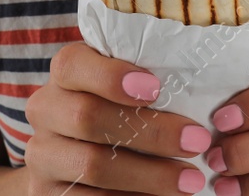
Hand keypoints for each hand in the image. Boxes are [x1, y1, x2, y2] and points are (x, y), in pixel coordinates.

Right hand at [25, 41, 214, 195]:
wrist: (75, 157)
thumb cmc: (119, 109)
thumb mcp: (125, 86)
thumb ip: (148, 77)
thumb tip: (206, 80)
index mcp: (64, 74)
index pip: (73, 65)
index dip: (110, 75)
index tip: (156, 89)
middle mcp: (44, 111)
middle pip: (88, 118)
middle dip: (150, 131)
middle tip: (198, 141)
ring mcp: (42, 156)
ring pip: (92, 166)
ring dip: (149, 175)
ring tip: (192, 180)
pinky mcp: (47, 194)